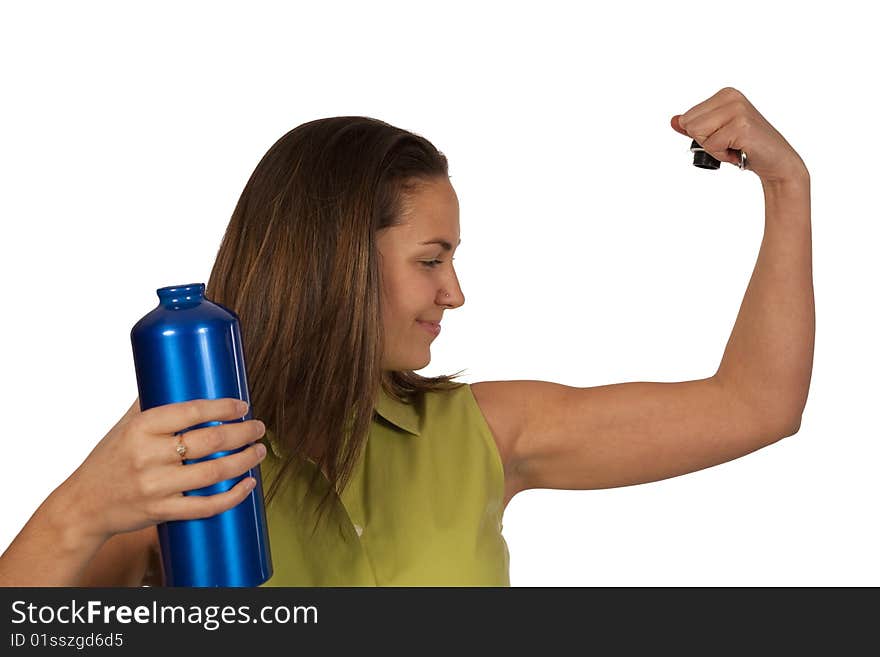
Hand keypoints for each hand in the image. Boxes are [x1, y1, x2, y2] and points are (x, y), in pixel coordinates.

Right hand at [57, 397, 267, 542]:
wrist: (82, 505)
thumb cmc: (108, 460)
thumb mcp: (124, 426)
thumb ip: (150, 403)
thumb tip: (176, 373)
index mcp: (141, 428)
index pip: (192, 411)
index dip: (224, 408)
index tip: (242, 406)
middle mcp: (148, 456)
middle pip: (209, 442)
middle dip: (243, 433)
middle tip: (259, 427)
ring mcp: (156, 486)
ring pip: (213, 473)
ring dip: (245, 461)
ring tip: (259, 451)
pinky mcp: (162, 511)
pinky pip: (206, 506)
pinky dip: (232, 496)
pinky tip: (248, 485)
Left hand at [671, 87, 808, 184]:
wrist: (776, 161)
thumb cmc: (746, 147)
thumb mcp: (717, 133)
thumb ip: (695, 126)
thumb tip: (674, 121)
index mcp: (725, 94)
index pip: (687, 118)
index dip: (701, 135)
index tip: (724, 137)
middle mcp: (731, 97)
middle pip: (690, 125)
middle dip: (706, 141)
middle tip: (730, 143)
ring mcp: (737, 110)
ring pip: (698, 134)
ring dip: (714, 149)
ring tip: (734, 146)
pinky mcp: (741, 126)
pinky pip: (711, 146)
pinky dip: (723, 155)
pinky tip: (740, 151)